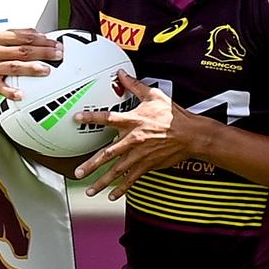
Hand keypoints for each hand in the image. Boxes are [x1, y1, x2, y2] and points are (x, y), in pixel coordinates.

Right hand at [0, 29, 61, 99]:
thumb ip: (17, 35)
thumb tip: (41, 34)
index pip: (24, 37)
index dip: (42, 40)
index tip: (56, 44)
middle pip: (23, 50)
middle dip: (43, 52)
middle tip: (58, 55)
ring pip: (14, 67)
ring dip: (31, 69)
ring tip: (46, 70)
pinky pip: (1, 88)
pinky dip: (11, 91)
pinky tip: (22, 94)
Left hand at [73, 71, 205, 199]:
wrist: (191, 135)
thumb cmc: (173, 115)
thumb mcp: (154, 96)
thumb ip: (135, 86)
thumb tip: (122, 73)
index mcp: (133, 121)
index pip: (108, 118)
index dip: (92, 117)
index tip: (77, 118)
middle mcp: (133, 140)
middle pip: (108, 154)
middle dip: (91, 164)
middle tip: (77, 172)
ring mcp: (140, 155)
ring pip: (117, 171)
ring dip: (102, 181)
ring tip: (90, 190)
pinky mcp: (147, 165)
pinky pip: (132, 179)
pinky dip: (122, 189)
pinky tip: (112, 195)